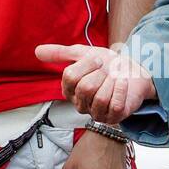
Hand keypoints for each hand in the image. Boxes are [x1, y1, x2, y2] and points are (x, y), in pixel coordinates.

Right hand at [35, 43, 154, 122]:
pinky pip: (115, 104)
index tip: (98, 60)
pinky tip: (123, 82)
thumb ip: (60, 53)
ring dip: (112, 81)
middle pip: (85, 88)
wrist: (131, 71)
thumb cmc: (105, 65)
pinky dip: (121, 89)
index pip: (70, 76)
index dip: (87, 64)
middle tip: (108, 70)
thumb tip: (37, 51)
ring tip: (115, 78)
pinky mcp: (113, 118)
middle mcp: (80, 104)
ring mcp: (96, 113)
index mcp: (69, 90)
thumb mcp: (82, 54)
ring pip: (100, 97)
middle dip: (101, 73)